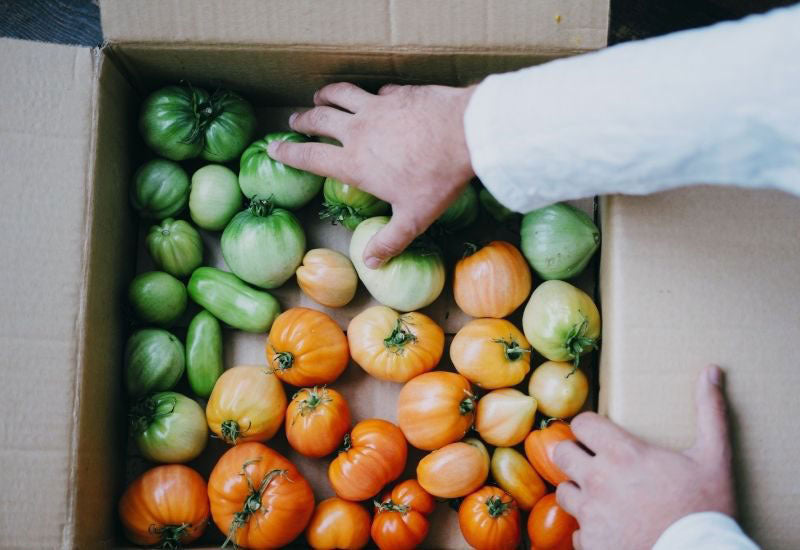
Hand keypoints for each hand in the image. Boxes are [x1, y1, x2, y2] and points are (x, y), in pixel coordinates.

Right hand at [267, 83, 475, 267]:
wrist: (465, 133)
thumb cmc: (436, 179)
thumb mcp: (413, 218)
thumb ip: (390, 241)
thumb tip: (371, 263)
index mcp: (354, 163)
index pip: (310, 157)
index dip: (288, 153)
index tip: (273, 147)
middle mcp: (358, 131)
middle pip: (319, 120)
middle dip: (303, 120)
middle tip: (294, 121)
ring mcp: (377, 108)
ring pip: (341, 95)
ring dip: (326, 96)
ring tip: (319, 97)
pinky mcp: (398, 94)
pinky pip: (376, 92)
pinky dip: (369, 95)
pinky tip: (374, 97)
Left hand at [553, 364, 734, 549]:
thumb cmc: (705, 508)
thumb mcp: (714, 457)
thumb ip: (709, 412)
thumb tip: (711, 371)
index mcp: (622, 453)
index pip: (581, 423)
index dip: (589, 427)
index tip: (600, 434)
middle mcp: (598, 480)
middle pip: (561, 453)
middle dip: (574, 454)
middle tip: (593, 462)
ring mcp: (591, 514)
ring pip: (563, 493)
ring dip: (578, 492)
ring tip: (600, 497)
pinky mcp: (592, 543)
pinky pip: (576, 532)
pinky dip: (589, 530)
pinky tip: (609, 528)